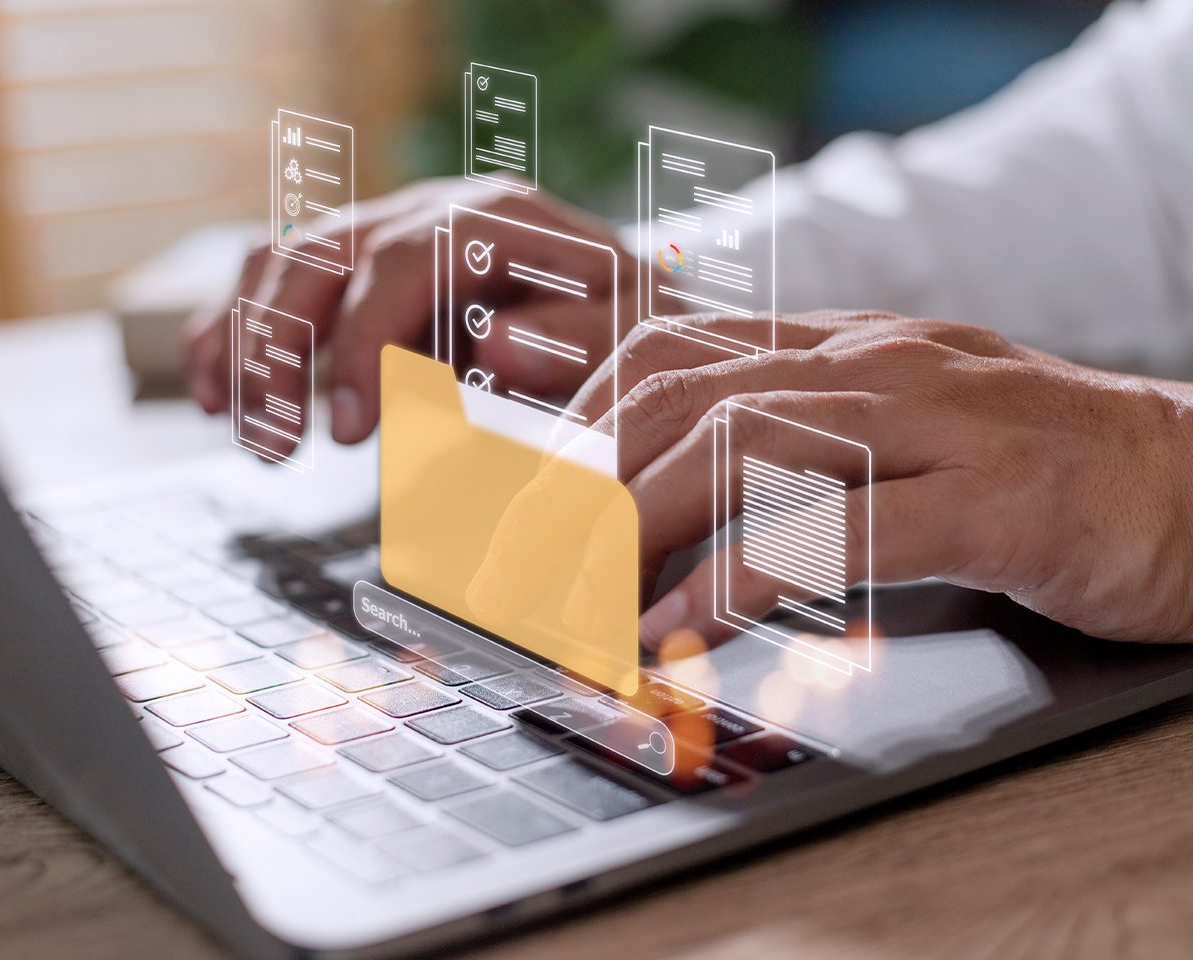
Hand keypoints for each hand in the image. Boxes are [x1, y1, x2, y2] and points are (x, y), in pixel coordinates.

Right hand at [185, 177, 635, 455]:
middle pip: (323, 253)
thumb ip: (571, 340)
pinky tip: (215, 393)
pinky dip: (232, 329)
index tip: (350, 433)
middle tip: (275, 447)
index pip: (405, 263)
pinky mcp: (360, 265)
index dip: (366, 344)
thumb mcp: (624, 334)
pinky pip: (275, 277)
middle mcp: (429, 210)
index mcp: (496, 219)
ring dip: (244, 343)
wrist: (618, 299)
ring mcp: (386, 230)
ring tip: (246, 433)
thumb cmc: (623, 326)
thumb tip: (493, 348)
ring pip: (282, 259)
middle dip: (281, 349)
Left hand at [561, 311, 1192, 649]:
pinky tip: (687, 628)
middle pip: (681, 393)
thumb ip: (796, 451)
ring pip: (742, 441)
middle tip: (526, 565)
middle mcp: (876, 364)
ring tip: (585, 602)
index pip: (673, 349)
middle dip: (584, 483)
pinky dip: (741, 578)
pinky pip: (836, 530)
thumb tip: (675, 510)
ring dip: (641, 526)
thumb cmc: (1031, 473)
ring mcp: (935, 422)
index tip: (535, 492)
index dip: (581, 417)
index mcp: (845, 347)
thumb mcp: (895, 435)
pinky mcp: (991, 498)